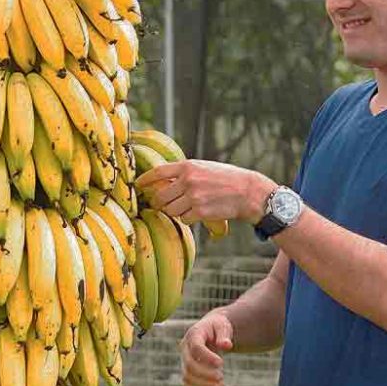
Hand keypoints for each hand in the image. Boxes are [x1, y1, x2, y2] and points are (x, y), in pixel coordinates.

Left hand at [135, 159, 276, 224]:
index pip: (157, 172)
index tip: (138, 185)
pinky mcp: (200, 212)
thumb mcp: (204, 167)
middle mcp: (188, 180)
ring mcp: (193, 196)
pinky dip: (188, 219)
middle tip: (164, 204)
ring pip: (170, 210)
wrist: (248, 192)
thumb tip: (163, 182)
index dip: (145, 180)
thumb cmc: (227, 179)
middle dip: (159, 203)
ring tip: (188, 207)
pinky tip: (198, 213)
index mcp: (188, 166)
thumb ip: (184, 173)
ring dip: (175, 211)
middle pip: (160, 197)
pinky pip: (184, 219)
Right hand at [180, 312, 233, 385]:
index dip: (207, 357)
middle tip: (221, 377)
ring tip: (220, 384)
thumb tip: (227, 345)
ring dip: (203, 384)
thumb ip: (224, 335)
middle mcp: (185, 347)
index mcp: (194, 334)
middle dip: (206, 374)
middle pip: (190, 364)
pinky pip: (186, 383)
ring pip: (187, 376)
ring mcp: (184, 359)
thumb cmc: (218, 327)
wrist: (210, 330)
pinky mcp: (187, 369)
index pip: (196, 348)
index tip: (221, 362)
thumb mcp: (223, 326)